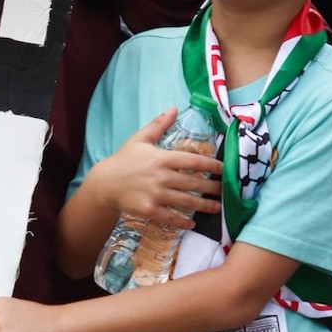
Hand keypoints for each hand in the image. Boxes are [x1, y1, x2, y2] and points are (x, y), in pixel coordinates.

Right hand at [90, 109, 221, 229]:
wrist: (105, 183)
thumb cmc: (124, 159)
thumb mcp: (140, 138)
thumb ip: (159, 124)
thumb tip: (174, 108)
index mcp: (162, 158)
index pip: (194, 161)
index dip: (213, 165)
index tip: (224, 169)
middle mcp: (162, 177)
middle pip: (195, 183)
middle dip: (214, 187)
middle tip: (226, 190)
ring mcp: (156, 195)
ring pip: (187, 202)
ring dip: (205, 206)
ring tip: (218, 208)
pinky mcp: (150, 210)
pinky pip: (171, 217)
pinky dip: (183, 222)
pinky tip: (193, 224)